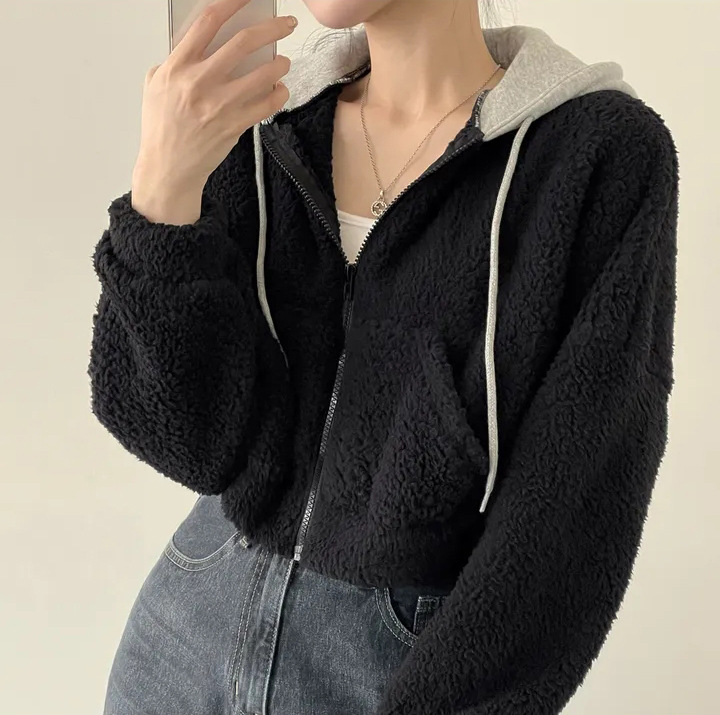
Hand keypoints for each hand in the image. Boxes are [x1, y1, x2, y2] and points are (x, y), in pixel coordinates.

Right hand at [132, 0, 295, 209]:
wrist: (168, 169)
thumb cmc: (161, 128)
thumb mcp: (155, 87)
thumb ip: (174, 62)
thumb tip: (199, 44)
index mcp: (177, 67)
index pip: (207, 22)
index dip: (232, 2)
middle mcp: (199, 82)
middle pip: (243, 42)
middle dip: (272, 28)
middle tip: (287, 24)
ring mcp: (218, 105)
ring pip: (262, 74)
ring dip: (280, 63)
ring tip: (284, 61)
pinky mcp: (234, 126)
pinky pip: (266, 104)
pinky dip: (279, 94)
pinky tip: (280, 89)